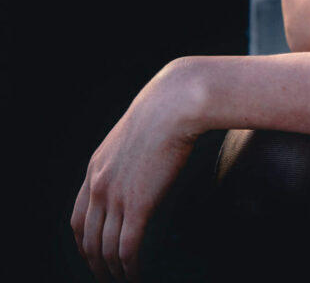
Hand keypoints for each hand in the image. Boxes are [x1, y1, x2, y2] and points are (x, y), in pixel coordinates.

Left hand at [71, 60, 201, 280]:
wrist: (174, 103)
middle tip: (107, 278)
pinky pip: (127, 248)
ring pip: (106, 249)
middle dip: (95, 265)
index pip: (77, 219)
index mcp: (95, 169)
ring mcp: (116, 196)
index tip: (93, 255)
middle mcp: (99, 186)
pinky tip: (135, 276)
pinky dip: (129, 268)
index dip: (83, 243)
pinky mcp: (138, 205)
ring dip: (112, 272)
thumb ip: (126, 155)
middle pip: (88, 239)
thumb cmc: (162, 111)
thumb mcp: (131, 134)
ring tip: (123, 282)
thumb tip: (138, 166)